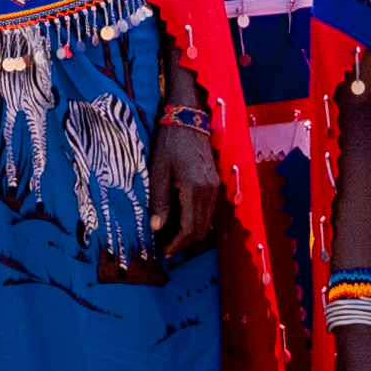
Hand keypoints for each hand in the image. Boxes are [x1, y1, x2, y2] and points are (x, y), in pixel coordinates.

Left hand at [141, 104, 233, 275]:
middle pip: (201, 229)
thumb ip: (159, 200)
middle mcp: (210, 191)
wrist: (188, 117)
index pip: (190, 229)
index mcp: (195, 189)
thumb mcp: (158, 170)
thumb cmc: (169, 142)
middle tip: (164, 248)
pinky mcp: (215, 182)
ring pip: (207, 222)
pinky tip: (180, 220)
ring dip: (190, 233)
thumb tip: (156, 229)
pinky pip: (208, 211)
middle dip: (183, 243)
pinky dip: (196, 221)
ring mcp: (215, 187)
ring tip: (169, 236)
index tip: (162, 252)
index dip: (177, 244)